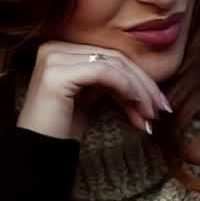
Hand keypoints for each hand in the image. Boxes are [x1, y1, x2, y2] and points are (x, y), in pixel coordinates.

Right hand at [17, 41, 171, 140]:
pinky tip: (136, 105)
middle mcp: (53, 47)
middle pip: (112, 58)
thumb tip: (148, 83)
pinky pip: (103, 72)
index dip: (138, 77)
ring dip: (139, 90)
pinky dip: (126, 87)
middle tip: (161, 110)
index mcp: (60, 49)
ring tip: (150, 115)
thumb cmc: (63, 128)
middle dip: (143, 85)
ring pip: (112, 64)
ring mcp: (52, 58)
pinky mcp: (56, 73)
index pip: (108, 56)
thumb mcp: (90, 97)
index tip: (158, 103)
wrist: (38, 153)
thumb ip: (111, 80)